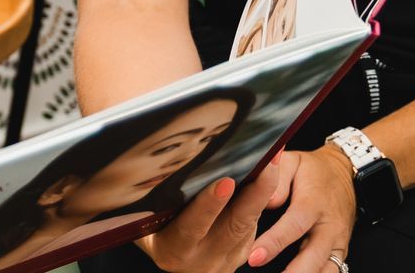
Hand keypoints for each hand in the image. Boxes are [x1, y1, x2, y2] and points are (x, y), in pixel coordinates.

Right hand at [139, 160, 284, 272]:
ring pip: (250, 223)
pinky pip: (256, 222)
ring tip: (275, 153)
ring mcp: (226, 258)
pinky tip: (272, 165)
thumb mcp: (142, 219)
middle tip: (266, 163)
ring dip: (265, 188)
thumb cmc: (147, 225)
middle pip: (234, 226)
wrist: (172, 257)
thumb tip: (138, 154)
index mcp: (172, 251)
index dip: (208, 207)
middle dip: (253, 193)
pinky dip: (264, 193)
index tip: (224, 183)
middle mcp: (202, 260)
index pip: (192, 229)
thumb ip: (148, 199)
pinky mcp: (243, 251)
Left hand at [245, 147, 357, 270]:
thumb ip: (277, 178)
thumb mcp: (293, 161)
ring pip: (327, 270)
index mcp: (314, 202)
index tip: (255, 256)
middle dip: (293, 272)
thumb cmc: (313, 171)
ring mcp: (338, 242)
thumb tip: (267, 201)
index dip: (274, 242)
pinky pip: (333, 272)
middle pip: (313, 256)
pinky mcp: (341, 252)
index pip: (294, 225)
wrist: (344, 174)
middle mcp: (329, 225)